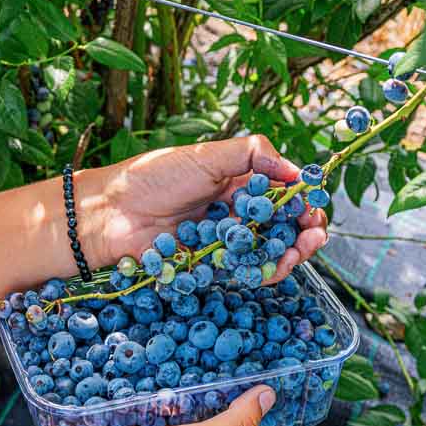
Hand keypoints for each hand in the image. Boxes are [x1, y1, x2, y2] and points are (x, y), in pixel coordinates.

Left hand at [78, 136, 328, 282]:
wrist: (111, 213)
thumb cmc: (153, 177)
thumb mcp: (206, 154)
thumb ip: (253, 154)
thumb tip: (296, 170)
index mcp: (237, 181)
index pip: (283, 192)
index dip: (304, 200)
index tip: (314, 206)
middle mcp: (235, 211)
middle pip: (283, 225)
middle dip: (305, 231)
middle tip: (314, 236)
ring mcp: (225, 240)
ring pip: (269, 250)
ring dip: (291, 254)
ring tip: (297, 253)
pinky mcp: (212, 266)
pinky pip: (245, 271)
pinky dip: (264, 271)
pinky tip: (274, 267)